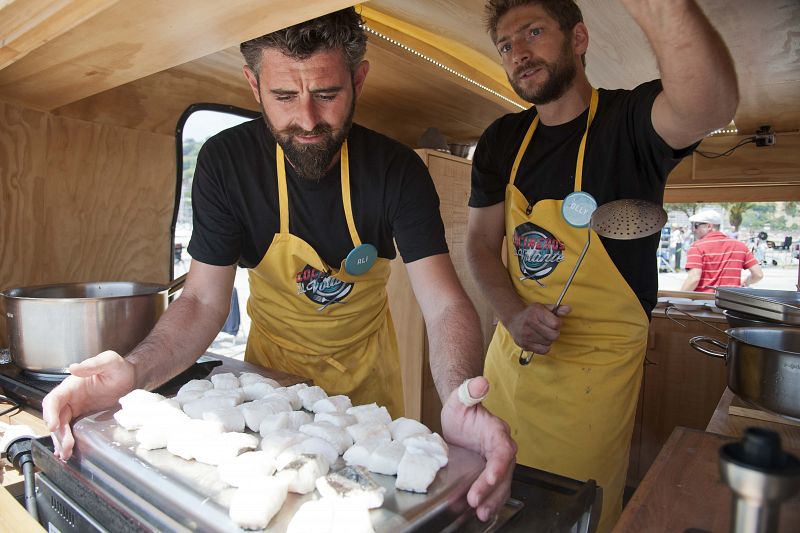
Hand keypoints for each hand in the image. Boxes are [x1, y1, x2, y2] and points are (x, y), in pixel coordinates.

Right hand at [42, 350, 134, 459]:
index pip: (53, 399)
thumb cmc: (121, 369)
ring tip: (66, 454)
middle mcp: (70, 398)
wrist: (133, 380)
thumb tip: (73, 368)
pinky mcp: (83, 418)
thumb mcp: (110, 362)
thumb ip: (93, 364)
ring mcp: (76, 409)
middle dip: (58, 433)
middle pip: (55, 417)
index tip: (53, 426)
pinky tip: (67, 452)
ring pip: (61, 427)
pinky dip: (67, 441)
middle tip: (66, 446)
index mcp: (72, 385)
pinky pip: (71, 430)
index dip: (50, 413)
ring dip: (61, 441)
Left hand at [440, 376, 516, 520]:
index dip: (498, 465)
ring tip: (482, 514)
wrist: (459, 416)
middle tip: (477, 503)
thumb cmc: (461, 407)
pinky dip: (489, 501)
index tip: (488, 478)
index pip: (503, 450)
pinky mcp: (488, 472)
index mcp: (497, 432)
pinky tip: (480, 512)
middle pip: (503, 472)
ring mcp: (496, 462)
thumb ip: (469, 390)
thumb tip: (480, 382)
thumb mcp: (460, 398)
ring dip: (493, 500)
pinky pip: (493, 489)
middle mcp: (501, 448)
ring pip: (501, 484)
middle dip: (492, 490)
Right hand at [505, 303, 570, 353]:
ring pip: (549, 343)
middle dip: (555, 333)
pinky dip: (544, 347)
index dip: (558, 324)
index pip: (556, 324)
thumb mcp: (544, 308)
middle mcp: (529, 323)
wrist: (514, 320)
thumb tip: (568, 309)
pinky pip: (543, 350)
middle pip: (554, 335)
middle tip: (549, 329)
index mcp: (536, 312)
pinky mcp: (524, 344)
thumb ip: (557, 309)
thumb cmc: (532, 314)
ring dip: (549, 339)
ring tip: (543, 334)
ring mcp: (526, 335)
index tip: (554, 322)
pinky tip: (540, 340)